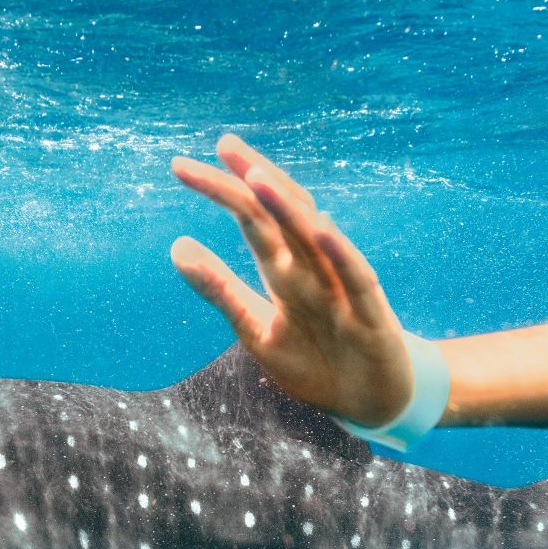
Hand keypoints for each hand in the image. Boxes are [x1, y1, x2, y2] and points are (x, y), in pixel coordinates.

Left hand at [168, 134, 417, 426]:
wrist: (368, 403)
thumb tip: (176, 245)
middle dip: (251, 179)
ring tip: (256, 176)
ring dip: (288, 206)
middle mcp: (313, 268)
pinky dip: (340, 252)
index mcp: (285, 269)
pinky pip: (356, 277)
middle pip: (280, 215)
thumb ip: (220, 289)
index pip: (252, 218)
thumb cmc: (314, 362)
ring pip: (315, 237)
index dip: (223, 190)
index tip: (182, 165)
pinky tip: (320, 228)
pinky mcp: (371, 316)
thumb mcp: (256, 329)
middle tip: (222, 144)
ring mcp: (343, 288)